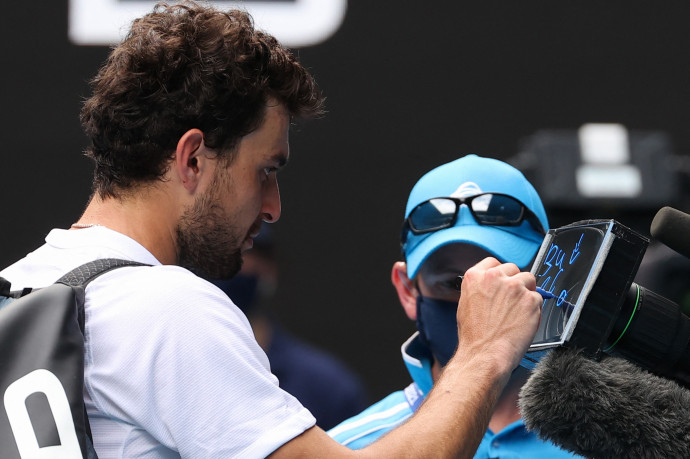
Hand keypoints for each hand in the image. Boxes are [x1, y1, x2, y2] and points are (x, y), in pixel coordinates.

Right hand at [455, 257, 541, 372]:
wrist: (484, 354)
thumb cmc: (474, 335)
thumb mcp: (466, 303)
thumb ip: (481, 289)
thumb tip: (495, 287)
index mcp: (475, 276)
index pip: (493, 263)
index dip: (500, 274)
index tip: (504, 282)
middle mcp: (494, 277)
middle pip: (513, 269)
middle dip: (515, 282)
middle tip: (512, 301)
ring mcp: (514, 286)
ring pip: (529, 280)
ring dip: (526, 293)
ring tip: (518, 312)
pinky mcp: (530, 299)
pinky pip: (538, 298)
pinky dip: (534, 309)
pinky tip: (524, 321)